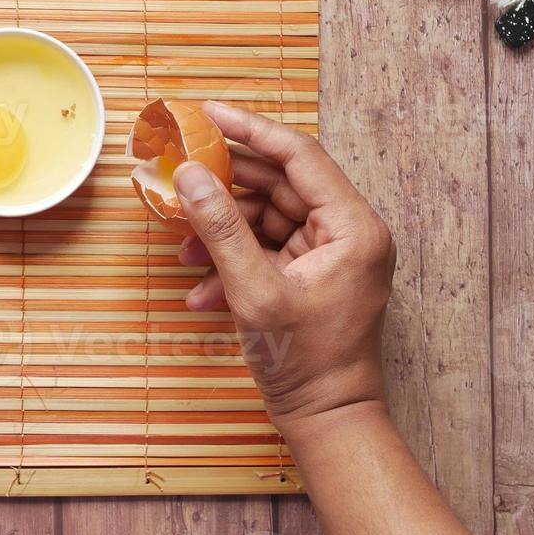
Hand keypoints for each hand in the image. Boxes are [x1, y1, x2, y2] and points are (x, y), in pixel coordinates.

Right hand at [172, 102, 394, 424]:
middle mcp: (348, 232)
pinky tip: (199, 289)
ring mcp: (330, 255)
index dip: (250, 129)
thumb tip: (190, 176)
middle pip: (279, 183)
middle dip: (225, 183)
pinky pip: (266, 250)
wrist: (327, 421)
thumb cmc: (306, 362)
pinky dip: (231, 262)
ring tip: (181, 243)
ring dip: (221, 230)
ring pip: (266, 217)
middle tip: (180, 167)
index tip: (207, 112)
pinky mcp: (311, 276)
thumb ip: (220, 228)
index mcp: (353, 226)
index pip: (298, 155)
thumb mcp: (254, 292)